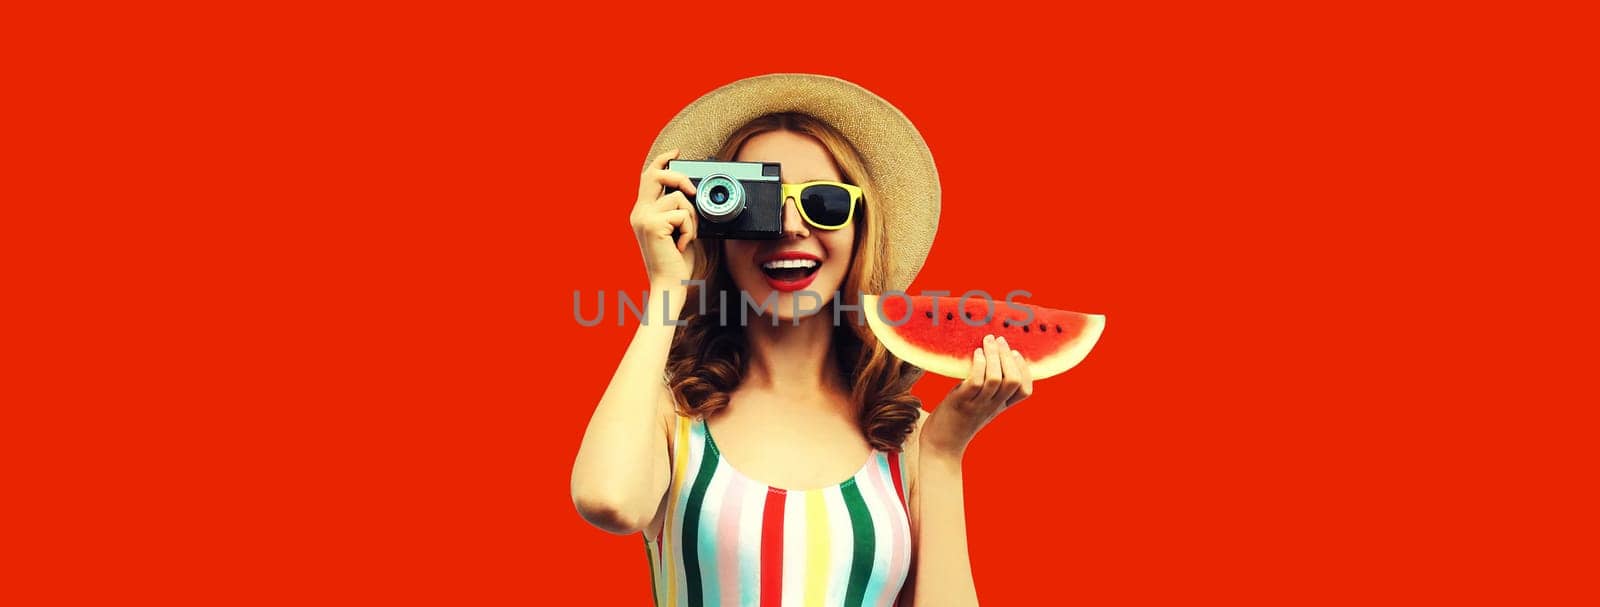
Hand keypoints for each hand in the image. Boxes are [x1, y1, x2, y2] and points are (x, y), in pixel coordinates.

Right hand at [630, 149, 699, 288]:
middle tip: (693, 191)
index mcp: (642, 212)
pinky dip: (689, 230)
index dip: (661, 160)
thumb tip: (689, 192)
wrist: (670, 284)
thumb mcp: (675, 230)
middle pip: (657, 175)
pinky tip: (681, 245)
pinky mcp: (653, 225)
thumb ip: (676, 210)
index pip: (648, 176)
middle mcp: (638, 212)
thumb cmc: (675, 262)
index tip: (676, 152)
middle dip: (679, 176)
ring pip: (677, 198)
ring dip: (690, 218)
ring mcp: (643, 218)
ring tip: (685, 237)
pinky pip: (682, 215)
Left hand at [920, 334, 1034, 458]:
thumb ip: (984, 390)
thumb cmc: (956, 421)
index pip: (1025, 391)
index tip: (1016, 353)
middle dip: (1007, 356)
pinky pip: (976, 382)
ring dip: (993, 356)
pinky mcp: (960, 403)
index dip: (1025, 371)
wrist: (940, 447)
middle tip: (998, 340)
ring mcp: (977, 405)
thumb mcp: (977, 405)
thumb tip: (985, 358)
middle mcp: (992, 407)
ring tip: (987, 341)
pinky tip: (975, 354)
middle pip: (1013, 380)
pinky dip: (979, 365)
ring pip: (996, 379)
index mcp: (999, 407)